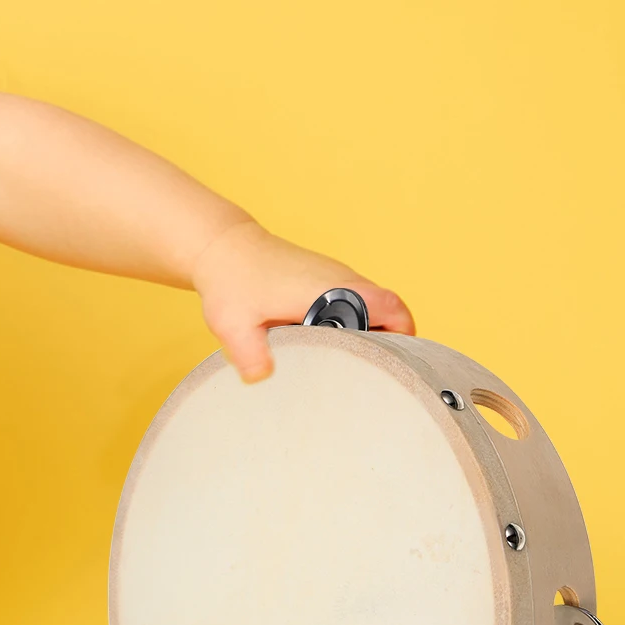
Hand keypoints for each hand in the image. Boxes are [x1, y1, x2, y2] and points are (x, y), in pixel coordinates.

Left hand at [190, 221, 414, 382]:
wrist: (221, 246)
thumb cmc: (231, 280)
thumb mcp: (234, 323)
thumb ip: (249, 353)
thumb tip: (261, 378)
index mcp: (331, 289)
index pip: (391, 309)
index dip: (403, 337)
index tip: (397, 363)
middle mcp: (340, 279)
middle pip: (388, 310)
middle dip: (388, 341)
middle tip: (371, 374)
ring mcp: (332, 276)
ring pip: (369, 305)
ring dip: (368, 332)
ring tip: (348, 365)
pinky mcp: (321, 278)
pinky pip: (350, 301)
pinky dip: (349, 321)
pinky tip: (324, 345)